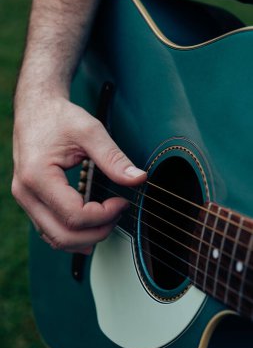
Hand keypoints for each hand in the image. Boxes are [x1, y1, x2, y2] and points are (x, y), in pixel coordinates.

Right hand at [12, 96, 145, 253]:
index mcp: (38, 176)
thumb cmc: (59, 117)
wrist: (36, 108)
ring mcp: (25, 199)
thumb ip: (114, 158)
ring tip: (107, 220)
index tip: (122, 202)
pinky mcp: (30, 199)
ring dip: (84, 238)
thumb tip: (138, 179)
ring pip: (54, 238)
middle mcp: (26, 193)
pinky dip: (71, 234)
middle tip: (117, 214)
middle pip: (63, 235)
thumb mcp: (90, 132)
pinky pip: (49, 229)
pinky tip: (90, 227)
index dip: (104, 215)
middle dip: (97, 232)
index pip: (75, 216)